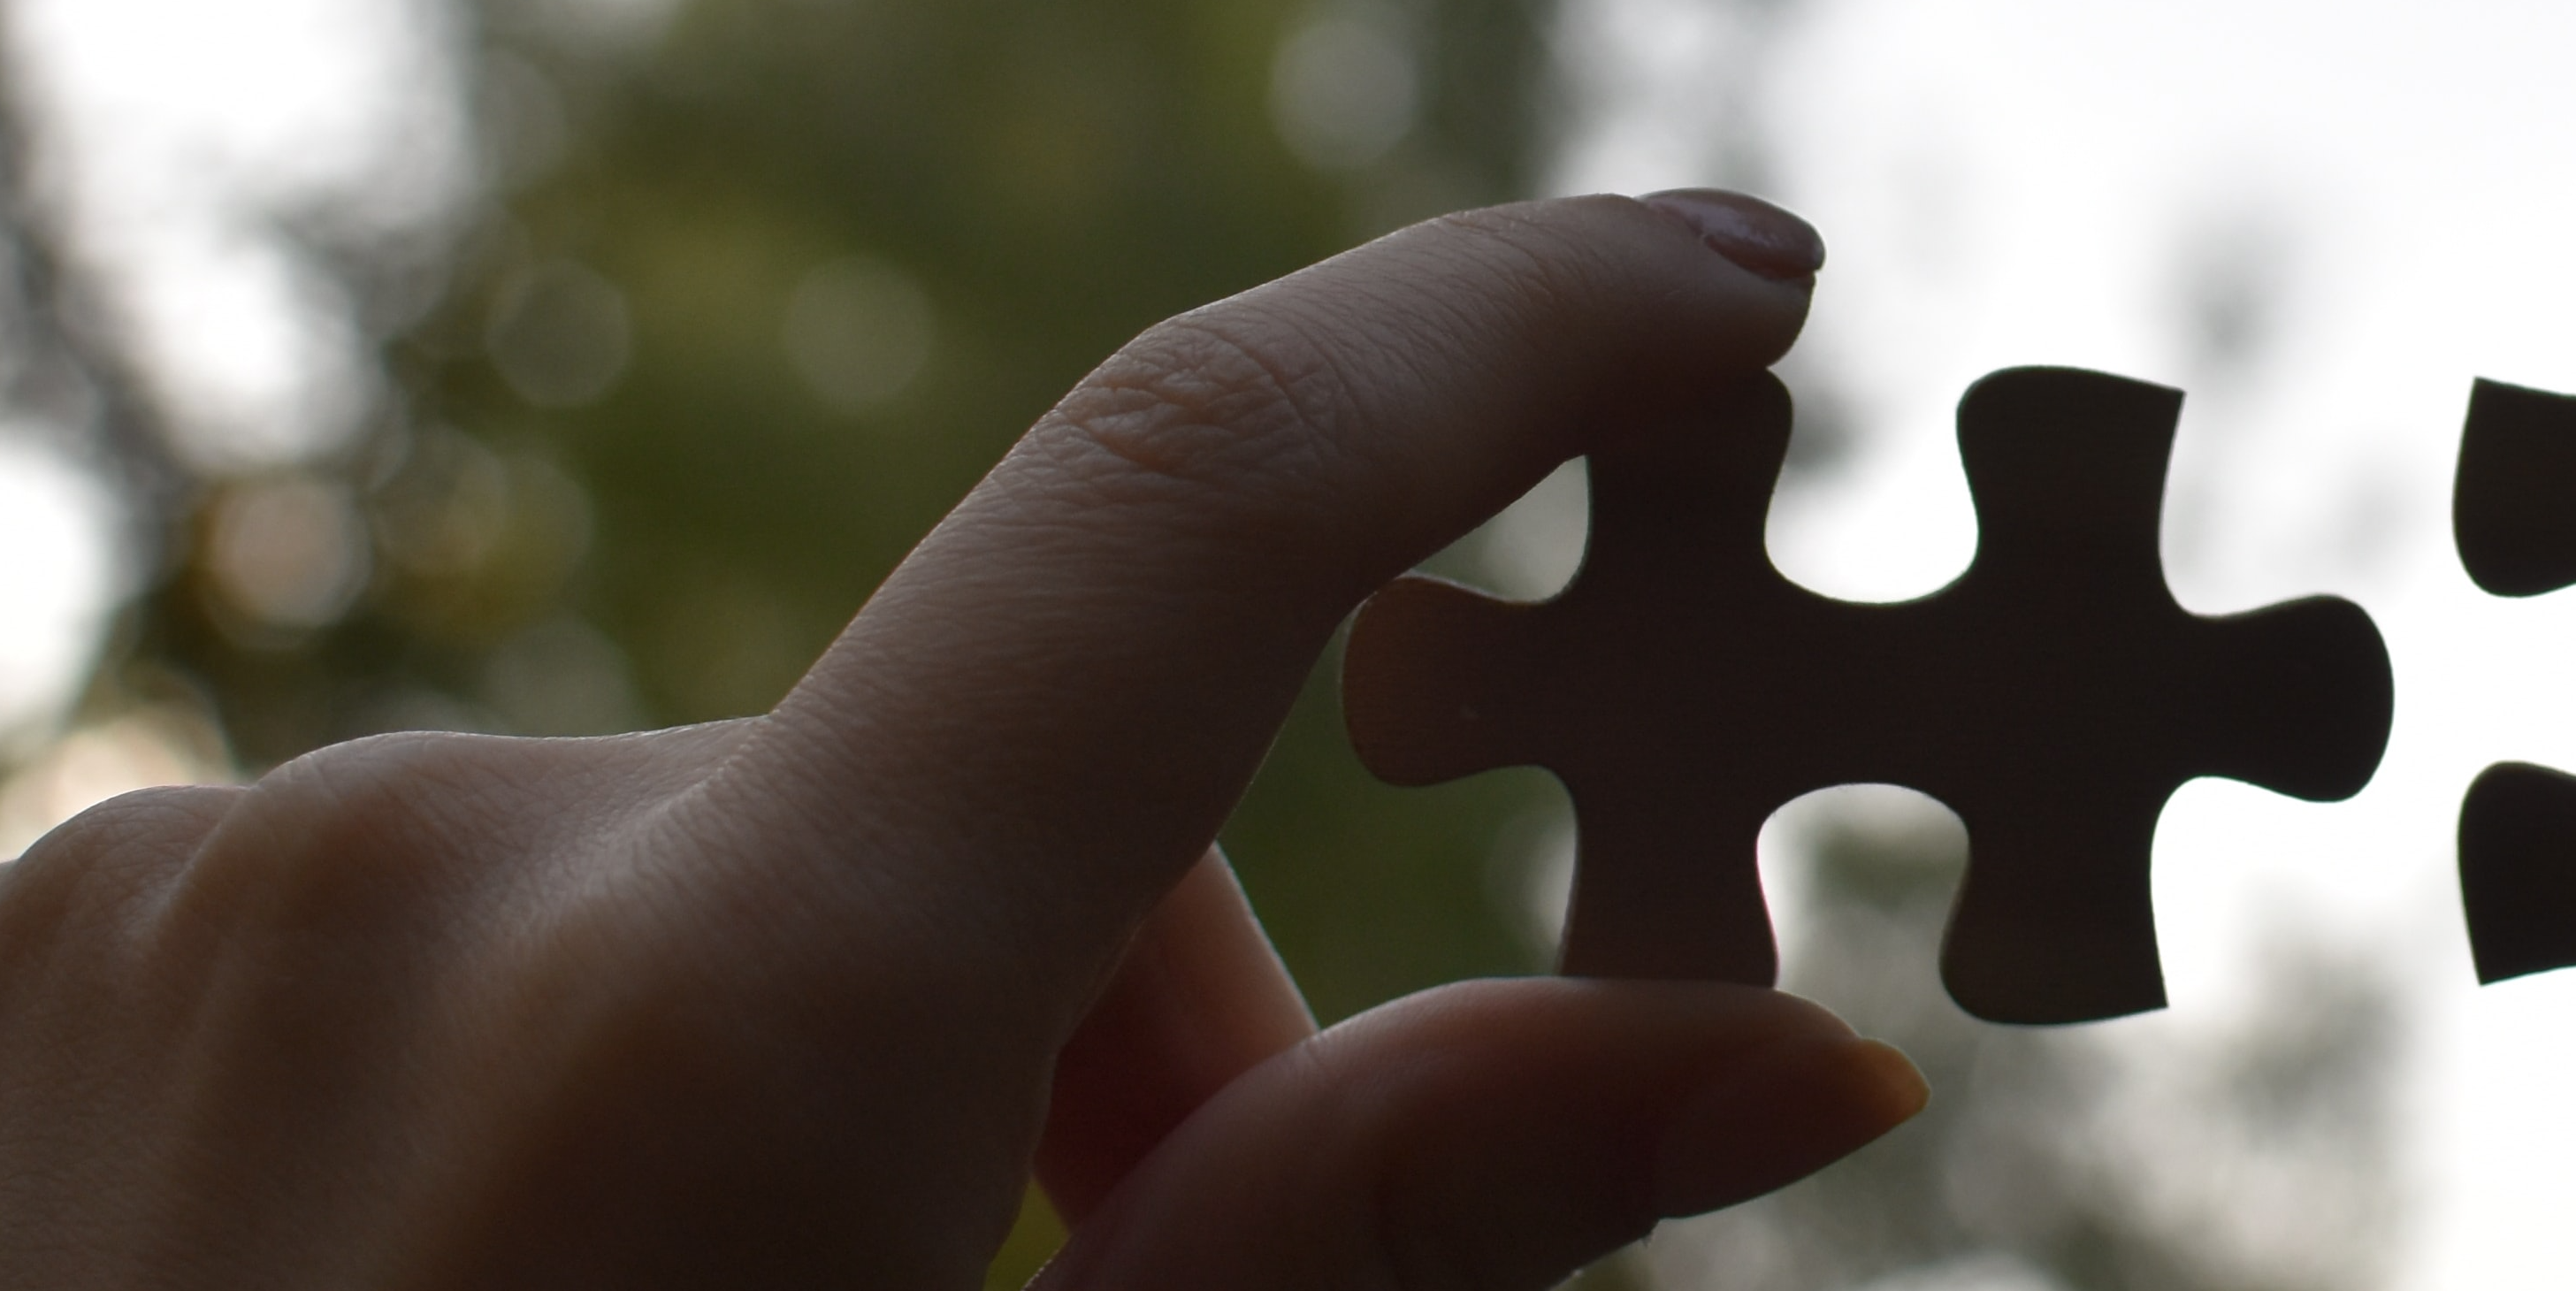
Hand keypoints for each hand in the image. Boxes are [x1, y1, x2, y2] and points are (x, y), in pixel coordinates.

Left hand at [0, 191, 1920, 1289]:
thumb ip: (1385, 1238)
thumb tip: (1802, 1063)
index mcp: (721, 1023)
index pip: (1193, 503)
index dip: (1501, 344)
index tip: (1718, 280)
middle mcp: (426, 862)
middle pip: (980, 809)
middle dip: (1135, 1035)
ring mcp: (189, 887)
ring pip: (724, 872)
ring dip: (839, 1070)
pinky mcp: (48, 934)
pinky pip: (470, 919)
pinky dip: (587, 1077)